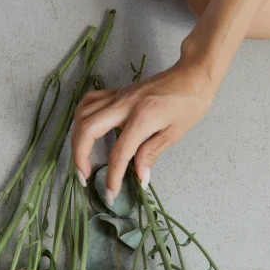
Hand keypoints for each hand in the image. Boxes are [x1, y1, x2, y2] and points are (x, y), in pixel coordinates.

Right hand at [71, 52, 216, 201]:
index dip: (112, 177)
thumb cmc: (190, 102)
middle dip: (79, 156)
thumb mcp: (174, 133)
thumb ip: (151, 154)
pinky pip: (90, 101)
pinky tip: (84, 130)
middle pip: (88, 130)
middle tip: (84, 177)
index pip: (119, 153)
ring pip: (83, 114)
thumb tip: (140, 178)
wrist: (193, 74)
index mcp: (142, 118)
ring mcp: (118, 96)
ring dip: (76, 138)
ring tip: (81, 158)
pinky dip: (81, 117)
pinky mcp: (117, 91)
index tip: (111, 194)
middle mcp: (124, 105)